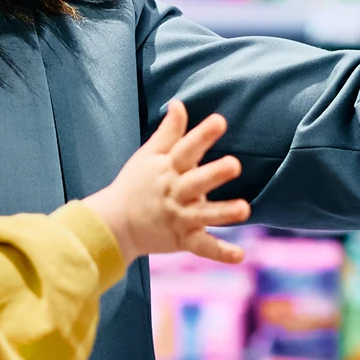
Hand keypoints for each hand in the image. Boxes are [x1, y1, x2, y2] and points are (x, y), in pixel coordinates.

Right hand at [85, 101, 252, 265]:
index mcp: (167, 169)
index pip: (186, 149)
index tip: (220, 121)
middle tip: (235, 165)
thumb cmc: (134, 185)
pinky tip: (240, 256)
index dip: (202, 135)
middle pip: (197, 182)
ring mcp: (179, 217)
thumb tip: (179, 104)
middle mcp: (174, 192)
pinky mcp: (182, 240)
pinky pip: (203, 247)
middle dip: (214, 174)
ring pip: (204, 215)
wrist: (114, 224)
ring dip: (224, 213)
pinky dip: (220, 253)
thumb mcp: (148, 155)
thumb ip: (168, 132)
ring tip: (245, 209)